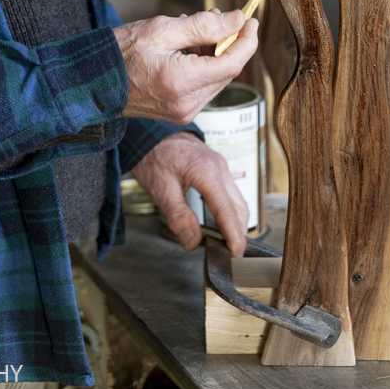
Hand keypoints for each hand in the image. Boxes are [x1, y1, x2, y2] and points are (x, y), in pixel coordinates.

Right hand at [113, 9, 257, 125]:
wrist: (94, 81)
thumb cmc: (120, 52)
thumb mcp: (162, 29)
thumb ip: (203, 26)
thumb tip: (237, 20)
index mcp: (180, 82)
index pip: (231, 62)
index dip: (246, 40)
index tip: (250, 20)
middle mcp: (186, 103)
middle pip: (226, 71)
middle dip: (229, 43)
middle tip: (220, 18)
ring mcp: (183, 111)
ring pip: (217, 79)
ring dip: (216, 54)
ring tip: (198, 29)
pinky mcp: (179, 113)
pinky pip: (204, 87)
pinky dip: (204, 66)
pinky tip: (190, 48)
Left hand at [132, 131, 248, 256]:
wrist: (150, 133)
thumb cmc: (153, 156)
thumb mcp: (160, 188)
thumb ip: (178, 216)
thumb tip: (192, 241)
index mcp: (206, 171)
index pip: (227, 211)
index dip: (234, 236)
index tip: (235, 254)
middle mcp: (219, 168)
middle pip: (238, 208)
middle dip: (237, 233)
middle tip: (229, 256)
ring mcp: (220, 166)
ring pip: (237, 201)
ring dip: (235, 223)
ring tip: (226, 244)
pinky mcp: (217, 168)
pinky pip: (230, 193)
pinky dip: (230, 211)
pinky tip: (221, 224)